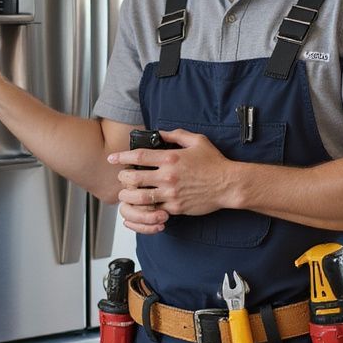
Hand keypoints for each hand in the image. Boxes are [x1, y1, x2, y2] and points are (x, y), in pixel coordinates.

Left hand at [107, 128, 236, 233]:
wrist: (228, 185)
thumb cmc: (215, 164)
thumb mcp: (197, 141)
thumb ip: (176, 135)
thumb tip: (160, 132)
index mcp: (171, 158)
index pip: (139, 156)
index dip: (122, 156)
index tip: (113, 158)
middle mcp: (168, 176)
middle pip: (134, 178)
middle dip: (123, 177)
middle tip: (122, 177)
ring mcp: (171, 193)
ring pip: (140, 197)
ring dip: (129, 196)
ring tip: (127, 194)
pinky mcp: (176, 207)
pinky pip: (155, 210)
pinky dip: (146, 208)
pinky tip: (143, 205)